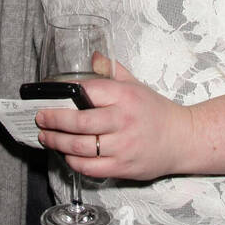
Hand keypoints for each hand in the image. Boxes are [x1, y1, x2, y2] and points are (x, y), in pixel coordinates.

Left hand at [36, 60, 193, 182]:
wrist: (183, 139)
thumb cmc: (156, 111)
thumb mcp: (136, 85)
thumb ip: (112, 71)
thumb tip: (92, 56)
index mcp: (125, 96)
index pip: (86, 92)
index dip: (62, 95)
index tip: (47, 97)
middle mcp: (123, 121)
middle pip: (77, 122)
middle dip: (52, 121)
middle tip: (40, 119)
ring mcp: (123, 146)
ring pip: (79, 147)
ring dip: (57, 142)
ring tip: (46, 137)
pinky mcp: (123, 167)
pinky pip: (90, 168)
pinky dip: (72, 162)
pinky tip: (66, 156)